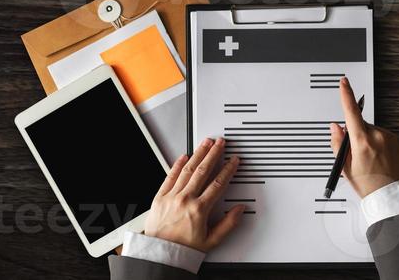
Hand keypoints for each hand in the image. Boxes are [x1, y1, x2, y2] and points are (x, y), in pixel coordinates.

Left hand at [141, 137, 244, 252]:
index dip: (228, 169)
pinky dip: (176, 165)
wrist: (159, 255)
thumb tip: (239, 210)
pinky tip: (183, 156)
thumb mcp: (211, 241)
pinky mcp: (159, 198)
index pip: (218, 183)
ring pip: (187, 170)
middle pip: (203, 171)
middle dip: (214, 154)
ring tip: (206, 143)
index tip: (233, 161)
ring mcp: (171, 197)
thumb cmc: (183, 249)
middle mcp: (185, 200)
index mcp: (199, 210)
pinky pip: (169, 177)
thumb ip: (228, 224)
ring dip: (198, 154)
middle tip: (221, 143)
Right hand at [330, 76, 398, 197]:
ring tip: (369, 160)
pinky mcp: (397, 140)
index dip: (346, 95)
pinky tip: (378, 158)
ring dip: (368, 140)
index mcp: (363, 141)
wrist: (390, 194)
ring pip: (372, 131)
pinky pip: (383, 136)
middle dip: (356, 134)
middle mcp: (378, 136)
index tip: (344, 82)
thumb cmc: (368, 185)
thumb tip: (335, 127)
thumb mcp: (345, 167)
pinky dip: (378, 144)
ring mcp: (389, 137)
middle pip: (361, 125)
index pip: (351, 112)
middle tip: (356, 155)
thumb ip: (338, 144)